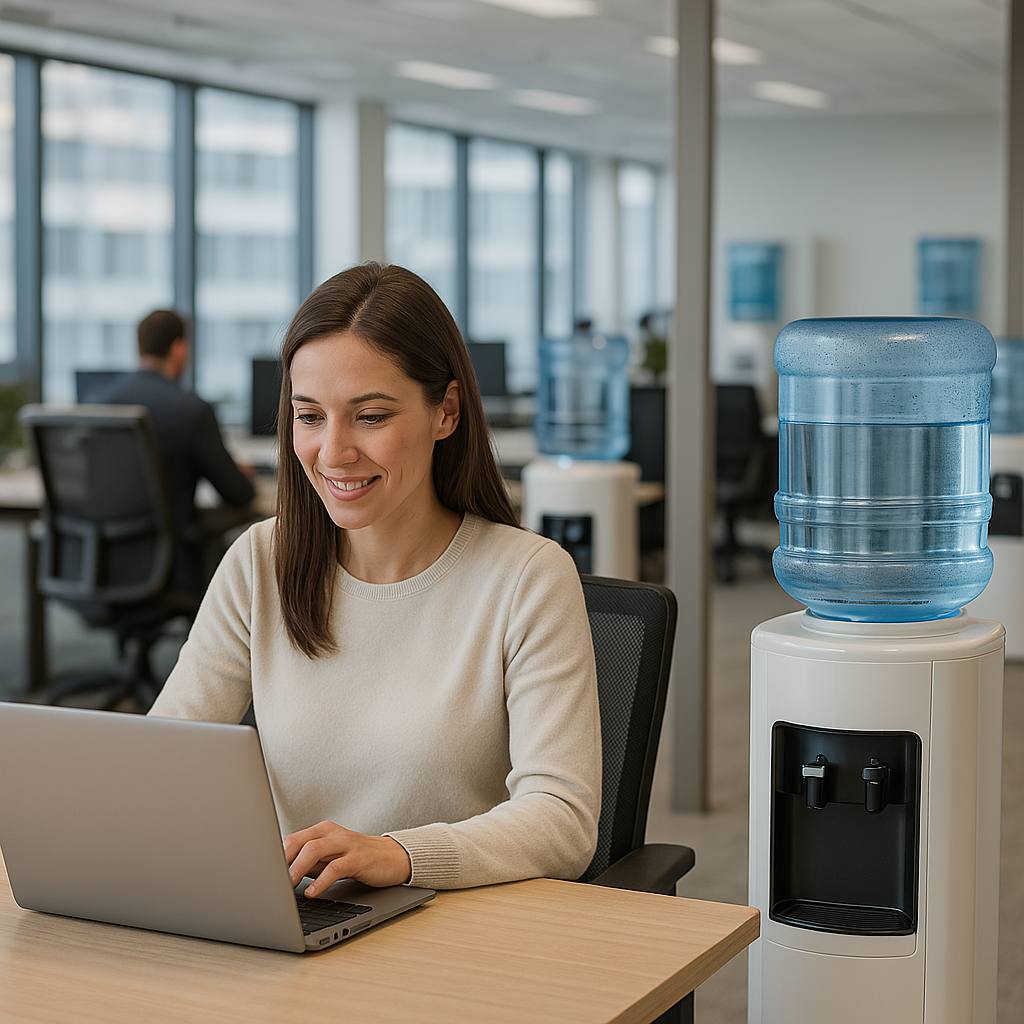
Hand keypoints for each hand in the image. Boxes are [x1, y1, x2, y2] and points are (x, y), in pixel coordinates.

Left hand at [283, 820, 412, 894]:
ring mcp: (346, 844)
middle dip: (282, 861)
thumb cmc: (356, 859)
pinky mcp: (359, 858)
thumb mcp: (329, 859)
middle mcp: (332, 833)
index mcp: (322, 831)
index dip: (275, 857)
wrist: (393, 858)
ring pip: (315, 849)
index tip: (263, 875)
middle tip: (271, 882)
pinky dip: (321, 881)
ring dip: (297, 868)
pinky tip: (312, 893)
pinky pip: (336, 867)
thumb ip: (308, 863)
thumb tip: (280, 877)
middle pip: (299, 841)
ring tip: (288, 885)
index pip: (292, 840)